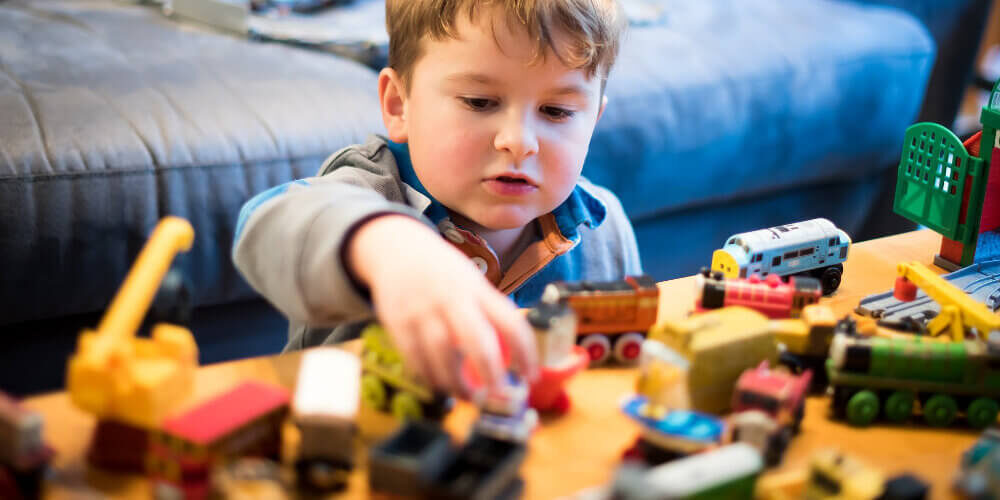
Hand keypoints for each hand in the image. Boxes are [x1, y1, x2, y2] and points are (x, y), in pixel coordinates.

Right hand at [347, 215, 538, 395]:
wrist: (396, 248)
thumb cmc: (443, 273)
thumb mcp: (471, 282)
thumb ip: (488, 314)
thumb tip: (512, 357)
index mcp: (478, 290)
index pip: (510, 322)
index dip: (525, 353)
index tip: (531, 377)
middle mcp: (452, 298)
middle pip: (476, 340)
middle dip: (491, 373)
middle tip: (499, 397)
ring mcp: (423, 310)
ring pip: (442, 355)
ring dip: (456, 383)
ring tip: (468, 397)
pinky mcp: (398, 322)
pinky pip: (415, 358)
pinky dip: (429, 377)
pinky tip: (440, 384)